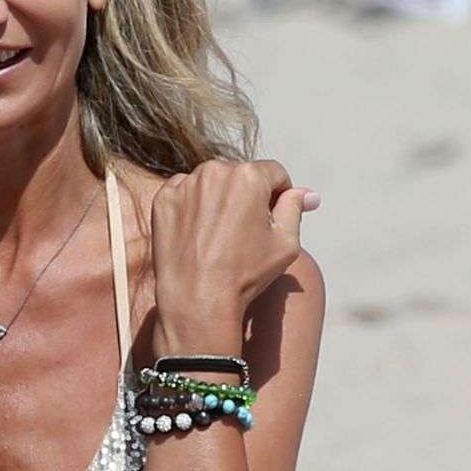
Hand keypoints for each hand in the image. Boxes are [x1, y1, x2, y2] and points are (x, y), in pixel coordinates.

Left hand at [150, 160, 319, 349]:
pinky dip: (192, 207)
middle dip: (247, 197)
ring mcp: (186, 184)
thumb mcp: (285, 243)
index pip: (274, 174)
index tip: (272, 218)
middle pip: (241, 176)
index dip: (279, 195)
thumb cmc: (245, 274)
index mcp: (250, 176)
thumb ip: (295, 209)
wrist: (196, 300)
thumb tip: (307, 193)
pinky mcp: (164, 199)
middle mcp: (215, 171)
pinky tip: (198, 235)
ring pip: (212, 183)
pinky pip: (185, 193)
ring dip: (219, 199)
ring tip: (220, 236)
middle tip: (244, 232)